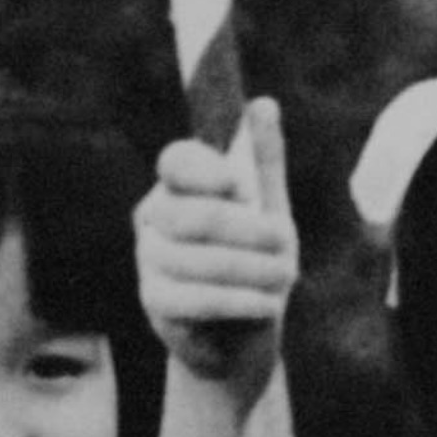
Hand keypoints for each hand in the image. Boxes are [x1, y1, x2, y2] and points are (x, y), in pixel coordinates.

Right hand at [137, 100, 296, 396]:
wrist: (243, 333)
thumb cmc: (257, 259)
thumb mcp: (270, 209)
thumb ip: (264, 160)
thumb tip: (263, 103)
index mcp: (180, 185)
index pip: (177, 160)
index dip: (207, 170)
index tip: (241, 187)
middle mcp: (155, 217)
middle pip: (193, 214)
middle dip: (249, 231)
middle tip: (287, 243)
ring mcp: (150, 259)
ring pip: (197, 258)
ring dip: (253, 269)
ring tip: (287, 276)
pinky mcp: (155, 301)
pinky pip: (194, 298)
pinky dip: (238, 300)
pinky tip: (267, 305)